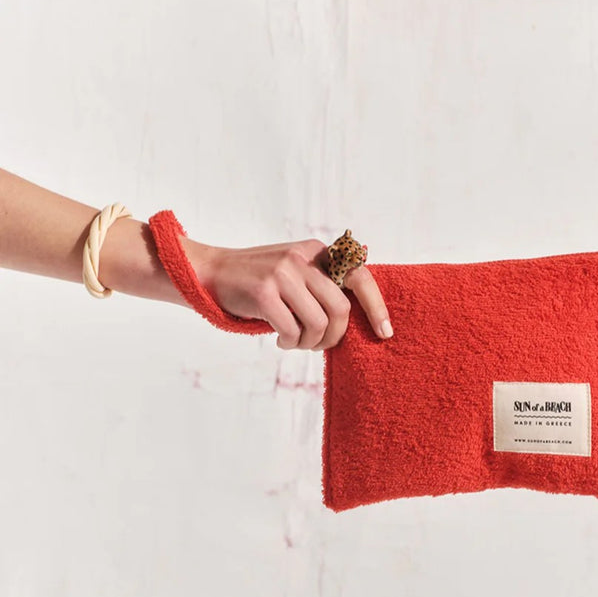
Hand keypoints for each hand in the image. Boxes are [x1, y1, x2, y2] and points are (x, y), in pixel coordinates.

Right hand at [183, 237, 391, 350]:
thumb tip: (356, 320)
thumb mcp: (296, 271)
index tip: (385, 333)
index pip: (360, 277)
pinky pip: (292, 331)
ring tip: (296, 341)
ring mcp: (283, 273)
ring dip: (310, 343)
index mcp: (317, 251)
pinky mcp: (264, 292)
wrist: (212, 272)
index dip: (376, 307)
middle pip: (340, 310)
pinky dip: (290, 343)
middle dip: (334, 337)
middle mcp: (303, 258)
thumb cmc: (260, 281)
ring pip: (318, 324)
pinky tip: (280, 339)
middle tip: (319, 345)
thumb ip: (323, 286)